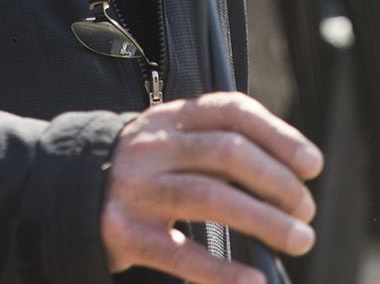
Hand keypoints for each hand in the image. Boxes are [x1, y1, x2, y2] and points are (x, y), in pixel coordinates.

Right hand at [101, 92, 322, 283]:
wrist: (67, 196)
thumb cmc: (144, 174)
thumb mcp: (173, 144)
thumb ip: (219, 148)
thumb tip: (293, 181)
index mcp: (169, 117)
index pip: (231, 111)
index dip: (279, 135)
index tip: (312, 165)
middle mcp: (151, 146)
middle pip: (228, 153)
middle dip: (279, 183)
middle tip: (305, 211)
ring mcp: (135, 188)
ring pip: (210, 197)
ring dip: (265, 220)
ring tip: (298, 238)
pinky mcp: (123, 232)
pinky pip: (181, 253)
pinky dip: (223, 270)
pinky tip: (254, 281)